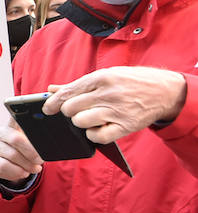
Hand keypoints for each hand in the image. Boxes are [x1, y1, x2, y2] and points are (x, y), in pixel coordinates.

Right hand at [0, 119, 42, 182]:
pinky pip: (3, 166)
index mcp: (12, 124)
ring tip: (34, 168)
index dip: (20, 115)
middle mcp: (0, 132)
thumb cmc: (23, 150)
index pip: (15, 116)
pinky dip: (16, 172)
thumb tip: (47, 145)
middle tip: (40, 160)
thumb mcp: (31, 142)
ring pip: (12, 155)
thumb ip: (37, 140)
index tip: (32, 116)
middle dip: (31, 152)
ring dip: (26, 165)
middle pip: (16, 139)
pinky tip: (23, 172)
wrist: (11, 163)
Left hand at [45, 66, 187, 142]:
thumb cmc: (131, 82)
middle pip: (70, 109)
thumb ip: (78, 85)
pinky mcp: (125, 126)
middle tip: (76, 112)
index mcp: (101, 78)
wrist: (164, 91)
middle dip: (69, 112)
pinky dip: (93, 135)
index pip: (67, 92)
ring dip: (81, 123)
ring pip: (80, 122)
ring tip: (89, 118)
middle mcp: (107, 93)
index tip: (47, 109)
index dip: (53, 103)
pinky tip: (98, 128)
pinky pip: (97, 136)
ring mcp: (116, 110)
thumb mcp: (106, 76)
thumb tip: (51, 89)